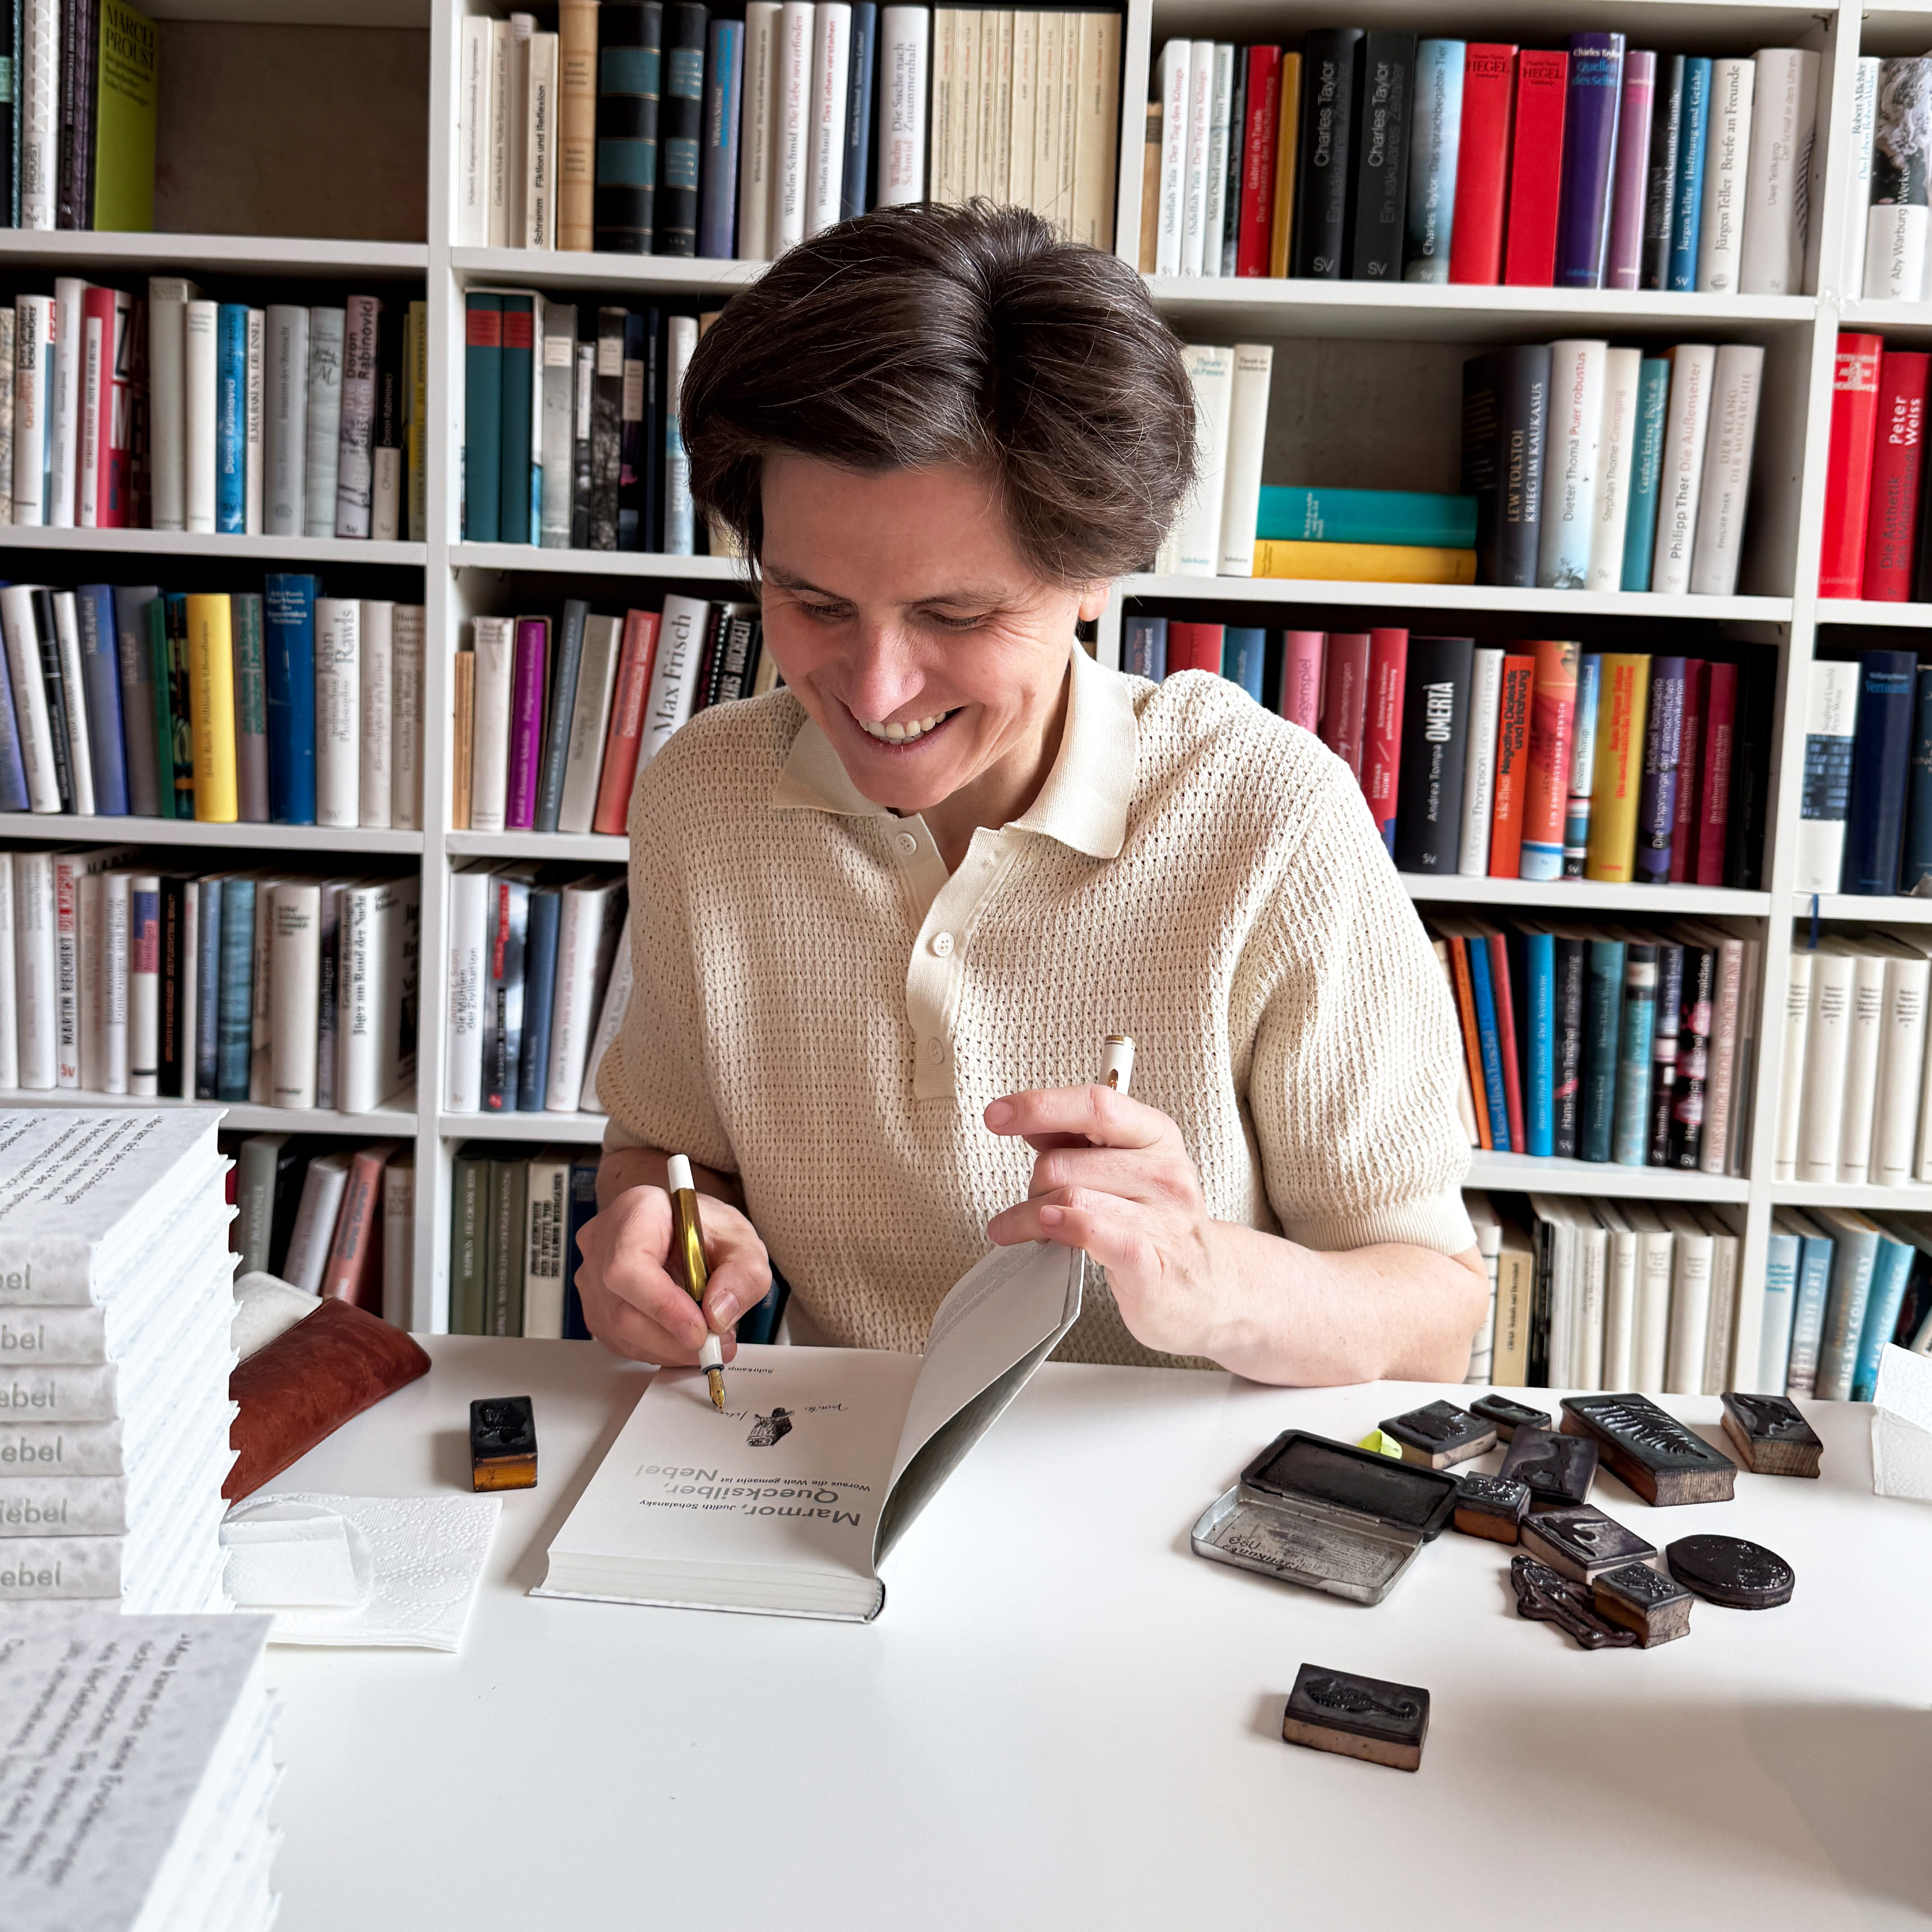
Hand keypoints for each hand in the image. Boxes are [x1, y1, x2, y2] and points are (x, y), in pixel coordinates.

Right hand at [574, 1184, 772, 1365]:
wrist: (693, 1235)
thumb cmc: (710, 1231)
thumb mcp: (744, 1244)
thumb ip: (742, 1276)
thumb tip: (718, 1315)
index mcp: (637, 1211)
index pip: (629, 1265)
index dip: (663, 1305)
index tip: (700, 1328)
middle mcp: (604, 1242)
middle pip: (622, 1308)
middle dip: (673, 1338)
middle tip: (716, 1343)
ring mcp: (593, 1275)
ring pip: (619, 1331)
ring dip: (669, 1348)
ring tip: (707, 1339)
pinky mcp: (595, 1306)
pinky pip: (618, 1341)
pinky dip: (657, 1350)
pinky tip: (681, 1339)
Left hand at [982, 1084, 1224, 1359]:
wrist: (1212, 1289)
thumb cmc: (1159, 1225)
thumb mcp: (1127, 1169)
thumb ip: (1078, 1143)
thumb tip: (1029, 1121)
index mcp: (1156, 1136)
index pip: (1096, 1104)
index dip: (1040, 1105)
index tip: (997, 1114)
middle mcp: (1165, 1172)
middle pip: (1065, 1160)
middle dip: (1034, 1181)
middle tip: (1034, 1201)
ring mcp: (1163, 1220)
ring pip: (1068, 1197)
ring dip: (1028, 1215)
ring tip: (1020, 1227)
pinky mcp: (1151, 1266)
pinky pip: (1093, 1235)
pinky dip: (1060, 1229)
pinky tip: (1045, 1234)